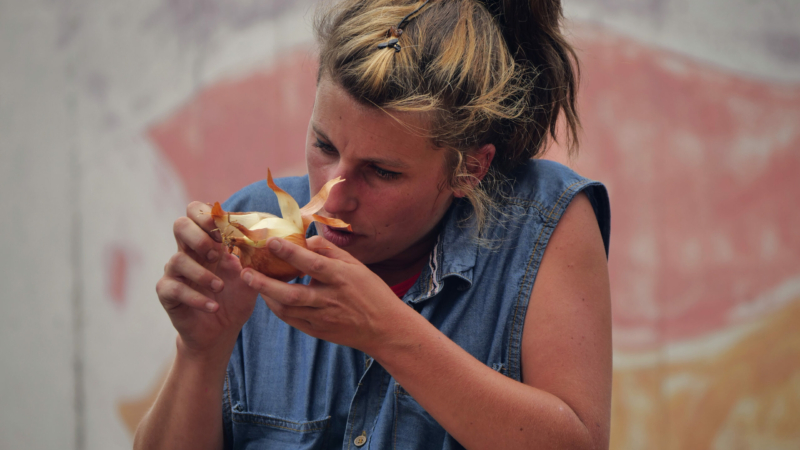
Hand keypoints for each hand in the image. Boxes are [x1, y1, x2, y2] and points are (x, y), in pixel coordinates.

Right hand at [156, 201, 258, 356]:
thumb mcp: (250, 277)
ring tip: (220, 287)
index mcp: (207, 242)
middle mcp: (188, 252)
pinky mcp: (167, 293)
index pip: (196, 212)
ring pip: (177, 259)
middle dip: (199, 236)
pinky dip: (196, 298)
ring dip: (202, 273)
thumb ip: (254, 259)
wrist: (221, 331)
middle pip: (180, 225)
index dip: (207, 214)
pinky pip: (174, 288)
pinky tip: (213, 306)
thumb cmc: (235, 298)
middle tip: (216, 254)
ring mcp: (175, 272)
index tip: (224, 230)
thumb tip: (262, 240)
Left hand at [241, 236, 408, 353]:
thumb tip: (307, 239)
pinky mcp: (318, 331)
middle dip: (265, 283)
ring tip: (251, 281)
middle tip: (245, 272)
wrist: (384, 328)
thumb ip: (331, 251)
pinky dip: (277, 308)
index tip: (271, 241)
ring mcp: (323, 318)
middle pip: (292, 293)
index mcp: (341, 278)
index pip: (312, 264)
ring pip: (287, 309)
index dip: (291, 252)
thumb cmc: (371, 292)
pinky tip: (269, 297)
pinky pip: (292, 320)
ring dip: (266, 295)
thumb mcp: (357, 266)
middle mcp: (330, 299)